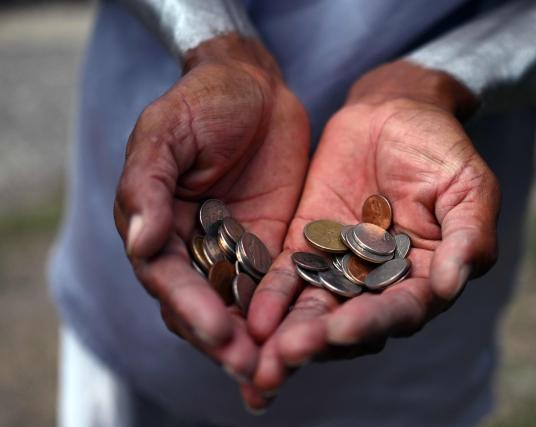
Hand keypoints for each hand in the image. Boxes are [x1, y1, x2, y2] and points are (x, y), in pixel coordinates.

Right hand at [113, 35, 308, 381]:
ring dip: (258, 343)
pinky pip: (281, 287)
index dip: (191, 307)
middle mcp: (194, 250)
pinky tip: (309, 338)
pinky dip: (290, 316)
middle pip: (205, 307)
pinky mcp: (276, 246)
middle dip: (226, 341)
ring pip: (243, 308)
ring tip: (277, 374)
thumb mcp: (167, 132)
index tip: (219, 331)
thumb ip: (147, 184)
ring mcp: (236, 251)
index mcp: (159, 228)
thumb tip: (138, 242)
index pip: (168, 280)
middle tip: (252, 370)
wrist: (255, 87)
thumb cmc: (202, 103)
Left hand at [243, 61, 499, 407]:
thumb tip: (452, 284)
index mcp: (424, 279)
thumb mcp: (468, 186)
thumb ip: (468, 235)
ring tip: (264, 355)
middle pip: (350, 322)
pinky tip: (253, 316)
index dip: (372, 322)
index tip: (342, 330)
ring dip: (289, 333)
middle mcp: (379, 285)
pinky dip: (271, 297)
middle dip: (319, 341)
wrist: (393, 113)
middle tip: (288, 356)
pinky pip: (286, 276)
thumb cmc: (440, 150)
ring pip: (314, 309)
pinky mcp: (305, 247)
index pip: (400, 310)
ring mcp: (339, 268)